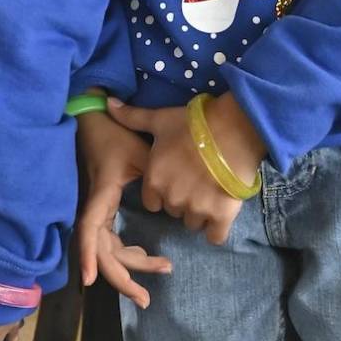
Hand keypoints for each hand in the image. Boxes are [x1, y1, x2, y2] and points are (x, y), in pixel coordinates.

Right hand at [74, 113, 170, 305]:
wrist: (93, 119)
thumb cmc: (115, 135)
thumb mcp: (139, 153)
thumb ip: (157, 176)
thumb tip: (175, 199)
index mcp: (101, 196)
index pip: (90, 231)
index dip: (89, 256)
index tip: (90, 281)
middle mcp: (94, 208)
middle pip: (101, 252)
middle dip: (122, 276)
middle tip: (147, 298)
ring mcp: (96, 210)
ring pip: (107, 249)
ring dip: (130, 264)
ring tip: (164, 267)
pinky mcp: (102, 208)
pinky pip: (110, 239)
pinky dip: (127, 252)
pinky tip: (146, 257)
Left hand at [106, 93, 264, 244]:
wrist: (232, 130)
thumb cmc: (192, 124)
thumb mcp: (159, 119)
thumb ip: (132, 117)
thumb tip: (108, 104)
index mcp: (154, 180)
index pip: (152, 202)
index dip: (162, 192)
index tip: (175, 179)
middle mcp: (172, 199)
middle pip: (173, 211)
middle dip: (181, 200)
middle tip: (195, 181)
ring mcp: (196, 210)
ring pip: (193, 223)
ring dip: (199, 212)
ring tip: (211, 191)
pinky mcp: (221, 216)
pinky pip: (215, 236)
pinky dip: (217, 229)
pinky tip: (221, 213)